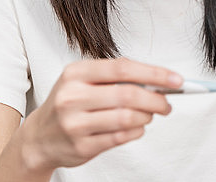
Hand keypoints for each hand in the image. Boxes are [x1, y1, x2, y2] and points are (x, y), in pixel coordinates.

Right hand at [20, 57, 181, 171]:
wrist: (39, 137)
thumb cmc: (68, 103)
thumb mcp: (82, 81)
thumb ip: (114, 78)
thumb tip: (156, 80)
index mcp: (76, 73)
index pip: (122, 68)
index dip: (154, 73)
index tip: (175, 79)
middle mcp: (73, 96)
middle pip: (128, 94)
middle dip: (156, 99)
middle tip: (167, 103)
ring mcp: (76, 123)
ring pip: (127, 118)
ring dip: (147, 116)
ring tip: (149, 115)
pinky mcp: (82, 146)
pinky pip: (120, 138)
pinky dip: (136, 132)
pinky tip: (137, 127)